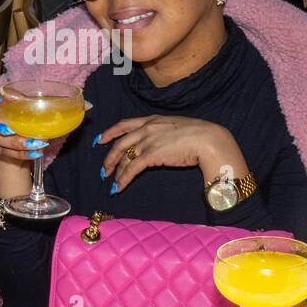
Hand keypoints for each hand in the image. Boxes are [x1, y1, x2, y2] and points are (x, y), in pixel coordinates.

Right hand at [0, 86, 89, 196]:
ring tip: (35, 144)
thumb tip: (88, 105)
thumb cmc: (33, 120)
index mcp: (1, 100)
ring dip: (14, 143)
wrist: (25, 144)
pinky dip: (21, 155)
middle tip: (8, 129)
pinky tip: (35, 154)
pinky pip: (5, 154)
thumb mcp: (45, 110)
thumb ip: (62, 105)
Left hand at [95, 116, 245, 193]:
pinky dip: (123, 179)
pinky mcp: (151, 155)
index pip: (124, 124)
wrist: (207, 139)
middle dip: (109, 157)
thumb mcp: (175, 126)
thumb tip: (160, 142)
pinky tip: (119, 187)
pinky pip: (131, 169)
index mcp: (152, 119)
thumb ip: (163, 132)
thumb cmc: (198, 134)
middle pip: (120, 143)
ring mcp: (148, 141)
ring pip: (124, 157)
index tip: (100, 140)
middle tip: (104, 169)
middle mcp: (146, 128)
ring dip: (115, 171)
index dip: (110, 132)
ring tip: (111, 181)